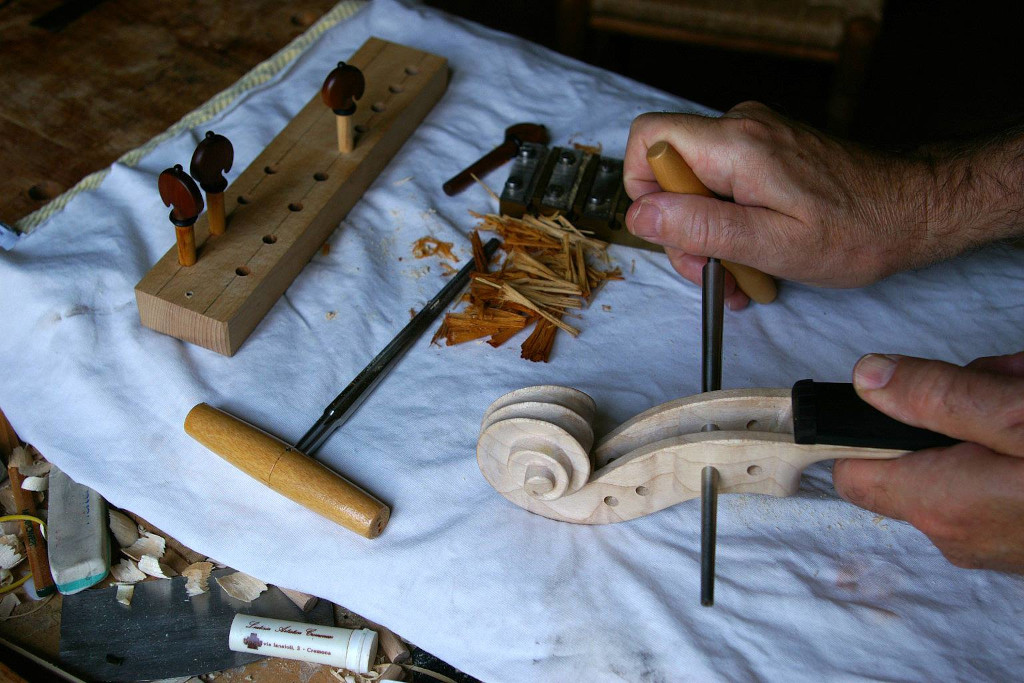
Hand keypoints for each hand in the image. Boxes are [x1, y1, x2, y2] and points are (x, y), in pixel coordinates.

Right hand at [623, 103, 1019, 305]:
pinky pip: (724, 185)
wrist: (913, 211)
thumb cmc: (855, 232)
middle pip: (669, 170)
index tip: (673, 231)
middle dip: (681, 229)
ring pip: (696, 184)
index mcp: (735, 145)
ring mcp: (754, 137)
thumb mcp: (771, 244)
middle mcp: (740, 128)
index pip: (648, 139)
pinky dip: (729, 223)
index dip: (641, 188)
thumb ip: (701, 225)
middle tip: (714, 272)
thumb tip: (639, 214)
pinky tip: (753, 256)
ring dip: (708, 235)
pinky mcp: (767, 150)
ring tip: (741, 275)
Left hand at [832, 350, 1023, 572]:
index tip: (892, 391)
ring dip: (985, 420)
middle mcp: (954, 532)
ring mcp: (989, 540)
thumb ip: (937, 396)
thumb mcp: (1014, 415)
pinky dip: (1007, 447)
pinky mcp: (1016, 535)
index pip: (851, 470)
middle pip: (911, 452)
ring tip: (1023, 394)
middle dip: (950, 407)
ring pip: (956, 458)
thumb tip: (867, 378)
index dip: (861, 427)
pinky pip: (990, 478)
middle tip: (999, 383)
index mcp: (939, 503)